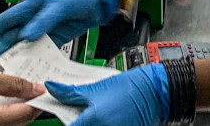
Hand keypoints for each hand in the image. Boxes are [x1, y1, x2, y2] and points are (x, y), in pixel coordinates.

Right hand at [0, 0, 119, 69]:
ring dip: (12, 60)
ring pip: (20, 48)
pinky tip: (26, 72)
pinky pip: (37, 53)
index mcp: (28, 8)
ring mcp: (39, 31)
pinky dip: (31, 62)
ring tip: (1, 75)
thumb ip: (44, 20)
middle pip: (8, 40)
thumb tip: (27, 34)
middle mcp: (30, 20)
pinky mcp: (51, 39)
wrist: (98, 1)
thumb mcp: (60, 5)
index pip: (1, 23)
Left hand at [46, 64, 169, 125]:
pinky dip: (100, 124)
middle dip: (77, 121)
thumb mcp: (97, 87)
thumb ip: (70, 92)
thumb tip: (52, 89)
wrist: (157, 92)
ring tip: (95, 114)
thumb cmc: (132, 88)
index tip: (63, 113)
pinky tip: (105, 117)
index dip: (64, 120)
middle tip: (81, 112)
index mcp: (92, 121)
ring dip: (88, 122)